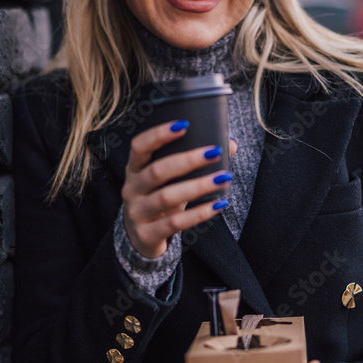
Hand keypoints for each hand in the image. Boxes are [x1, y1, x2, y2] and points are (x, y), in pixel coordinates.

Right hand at [122, 121, 237, 258]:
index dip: (159, 134)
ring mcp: (137, 213)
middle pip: (157, 171)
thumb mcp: (170, 180)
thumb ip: (195, 162)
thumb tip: (231, 144)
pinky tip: (218, 204)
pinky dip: (199, 213)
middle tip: (215, 152)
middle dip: (188, 160)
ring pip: (167, 197)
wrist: (140, 237)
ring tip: (224, 178)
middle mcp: (131, 188)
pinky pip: (175, 223)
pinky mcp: (146, 234)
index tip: (185, 125)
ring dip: (198, 186)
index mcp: (134, 168)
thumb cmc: (160, 198)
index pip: (139, 146)